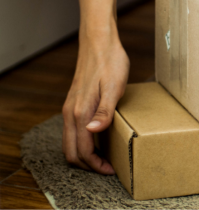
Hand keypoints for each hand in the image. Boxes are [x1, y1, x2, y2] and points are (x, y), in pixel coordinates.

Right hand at [62, 26, 128, 173]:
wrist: (99, 42)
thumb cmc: (111, 62)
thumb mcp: (114, 87)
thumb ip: (105, 111)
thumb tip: (93, 131)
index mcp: (80, 112)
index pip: (83, 150)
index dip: (96, 165)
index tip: (111, 170)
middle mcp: (70, 112)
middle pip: (71, 151)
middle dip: (88, 165)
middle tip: (108, 168)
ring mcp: (69, 107)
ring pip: (70, 142)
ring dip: (84, 155)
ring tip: (104, 157)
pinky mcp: (73, 102)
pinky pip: (72, 131)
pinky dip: (81, 142)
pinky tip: (98, 139)